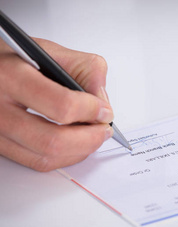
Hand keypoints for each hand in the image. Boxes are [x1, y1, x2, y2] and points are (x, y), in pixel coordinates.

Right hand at [0, 38, 113, 171]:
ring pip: (46, 157)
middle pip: (53, 140)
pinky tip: (76, 144)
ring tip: (93, 136)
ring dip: (80, 150)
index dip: (91, 111)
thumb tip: (102, 101)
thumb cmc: (13, 59)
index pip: (61, 105)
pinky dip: (65, 157)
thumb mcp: (48, 50)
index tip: (105, 110)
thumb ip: (84, 69)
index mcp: (10, 76)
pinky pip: (37, 162)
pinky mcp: (0, 146)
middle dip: (89, 138)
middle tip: (103, 129)